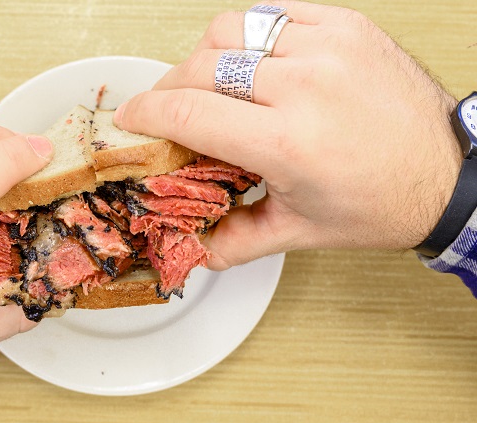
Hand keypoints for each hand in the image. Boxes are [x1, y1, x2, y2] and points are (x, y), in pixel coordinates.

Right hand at [113, 0, 461, 269]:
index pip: (186, 112)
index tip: (130, 119)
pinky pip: (272, 14)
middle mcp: (305, 86)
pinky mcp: (345, 26)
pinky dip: (250, 37)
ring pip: (229, 30)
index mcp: (288, 142)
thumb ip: (233, 240)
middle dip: (168, 89)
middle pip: (199, 68)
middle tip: (168, 110)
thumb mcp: (300, 232)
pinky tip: (253, 64)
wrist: (451, 173)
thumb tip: (190, 247)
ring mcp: (327, 48)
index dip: (144, 113)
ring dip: (205, 57)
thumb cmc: (382, 201)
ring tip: (211, 84)